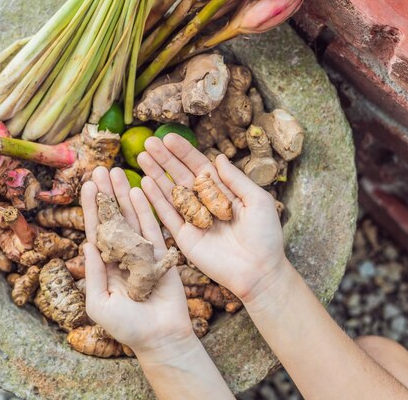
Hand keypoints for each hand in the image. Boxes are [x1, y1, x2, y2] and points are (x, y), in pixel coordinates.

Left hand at [81, 167, 194, 355]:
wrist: (161, 338)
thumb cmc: (127, 328)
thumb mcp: (100, 304)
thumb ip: (94, 274)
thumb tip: (87, 244)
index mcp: (105, 266)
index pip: (95, 231)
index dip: (90, 208)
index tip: (86, 185)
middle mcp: (122, 255)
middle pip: (113, 217)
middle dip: (106, 194)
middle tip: (100, 168)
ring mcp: (142, 253)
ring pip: (132, 217)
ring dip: (124, 194)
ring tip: (118, 171)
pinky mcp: (162, 254)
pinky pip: (154, 227)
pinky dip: (147, 209)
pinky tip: (140, 190)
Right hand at [138, 134, 288, 302]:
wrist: (259, 271)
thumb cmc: (265, 236)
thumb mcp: (257, 200)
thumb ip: (235, 179)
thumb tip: (217, 158)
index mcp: (223, 192)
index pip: (199, 166)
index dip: (184, 152)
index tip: (168, 137)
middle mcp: (205, 203)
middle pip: (181, 176)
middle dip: (165, 159)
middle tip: (149, 143)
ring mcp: (193, 219)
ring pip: (171, 193)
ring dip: (156, 175)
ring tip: (142, 157)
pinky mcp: (185, 237)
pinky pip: (168, 216)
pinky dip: (156, 200)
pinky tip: (145, 183)